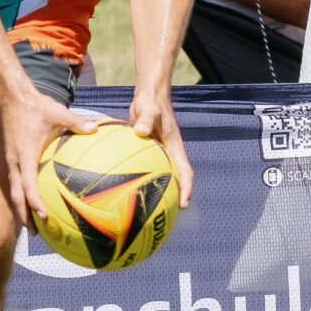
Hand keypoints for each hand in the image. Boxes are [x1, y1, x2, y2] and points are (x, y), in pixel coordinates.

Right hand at [1, 81, 102, 231]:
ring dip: (23, 210)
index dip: (34, 201)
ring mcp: (12, 161)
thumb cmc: (36, 106)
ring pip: (14, 192)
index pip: (28, 184)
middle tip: (37, 234)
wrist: (12, 98)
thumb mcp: (57, 111)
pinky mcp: (13, 159)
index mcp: (25, 154)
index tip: (43, 215)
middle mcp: (16, 162)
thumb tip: (95, 128)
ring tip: (33, 226)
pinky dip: (24, 196)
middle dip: (25, 216)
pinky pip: (17, 183)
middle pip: (17, 197)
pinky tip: (36, 202)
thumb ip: (76, 121)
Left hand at [127, 92, 193, 207]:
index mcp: (174, 147)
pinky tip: (124, 188)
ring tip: (147, 210)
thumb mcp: (149, 109)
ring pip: (162, 176)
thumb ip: (146, 120)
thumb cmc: (151, 101)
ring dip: (159, 191)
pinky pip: (147, 168)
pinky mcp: (149, 150)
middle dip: (174, 198)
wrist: (149, 94)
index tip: (184, 205)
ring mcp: (160, 152)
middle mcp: (169, 153)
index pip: (185, 172)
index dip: (186, 189)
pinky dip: (141, 179)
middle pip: (175, 179)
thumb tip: (140, 131)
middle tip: (167, 216)